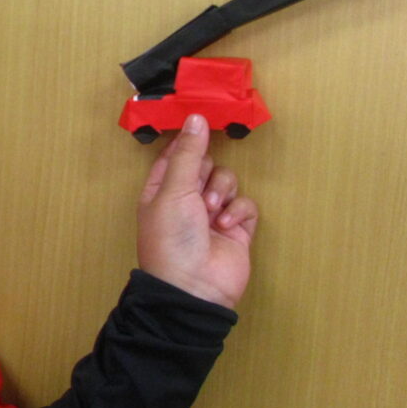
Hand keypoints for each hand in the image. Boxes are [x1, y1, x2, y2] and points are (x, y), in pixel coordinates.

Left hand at [136, 114, 257, 308]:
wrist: (194, 289)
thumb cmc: (172, 239)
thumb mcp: (174, 190)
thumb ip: (188, 154)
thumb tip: (196, 118)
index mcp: (161, 189)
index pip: (176, 155)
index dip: (187, 142)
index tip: (200, 124)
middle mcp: (186, 199)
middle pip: (206, 164)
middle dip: (207, 173)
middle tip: (200, 191)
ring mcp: (212, 214)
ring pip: (227, 181)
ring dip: (222, 193)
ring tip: (212, 213)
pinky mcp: (237, 229)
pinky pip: (245, 204)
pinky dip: (238, 212)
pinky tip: (226, 226)